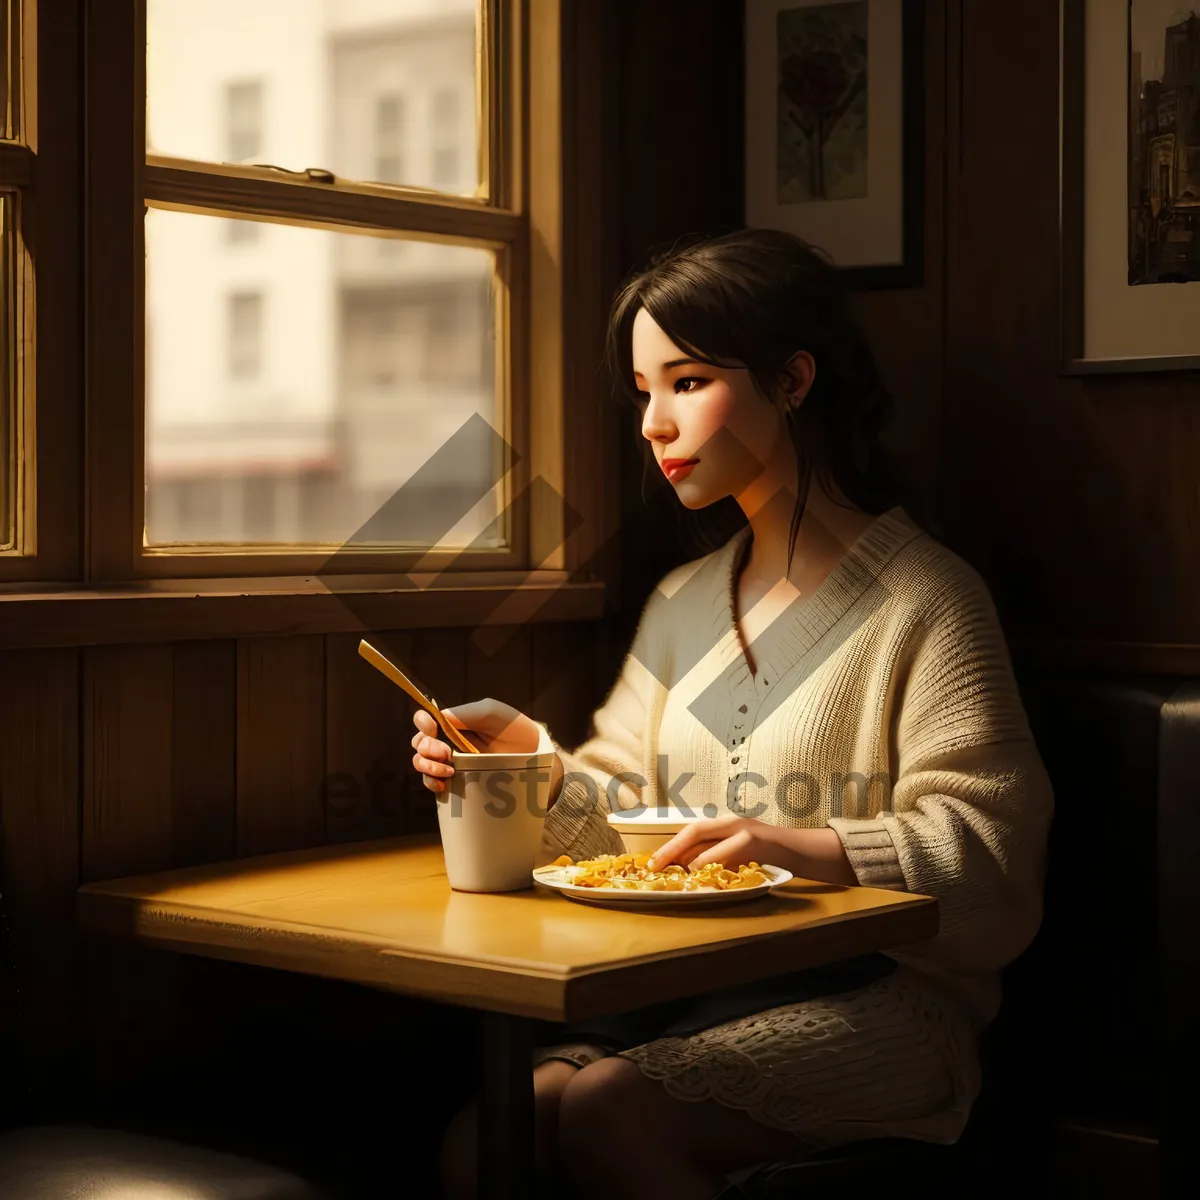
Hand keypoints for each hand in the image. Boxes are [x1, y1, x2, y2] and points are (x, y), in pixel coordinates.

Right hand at [410, 698, 539, 794]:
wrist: (531, 757)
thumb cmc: (514, 728)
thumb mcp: (491, 713)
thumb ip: (465, 713)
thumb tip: (439, 717)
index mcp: (454, 722)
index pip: (425, 719)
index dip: (422, 723)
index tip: (432, 729)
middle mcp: (448, 741)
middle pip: (419, 742)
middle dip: (426, 747)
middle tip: (446, 753)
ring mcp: (451, 762)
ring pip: (421, 762)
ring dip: (427, 765)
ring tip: (447, 769)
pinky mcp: (456, 780)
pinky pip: (432, 782)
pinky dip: (431, 782)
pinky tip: (443, 784)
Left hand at [647, 815, 859, 885]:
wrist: (810, 852)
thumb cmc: (775, 857)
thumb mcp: (743, 855)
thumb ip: (719, 858)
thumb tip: (687, 870)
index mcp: (729, 825)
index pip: (693, 831)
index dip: (671, 845)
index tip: (653, 862)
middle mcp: (735, 822)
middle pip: (695, 830)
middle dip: (672, 848)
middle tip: (654, 866)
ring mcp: (747, 829)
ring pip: (708, 840)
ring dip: (689, 858)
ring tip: (674, 873)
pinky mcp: (758, 841)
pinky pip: (728, 851)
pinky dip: (712, 862)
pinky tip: (702, 873)